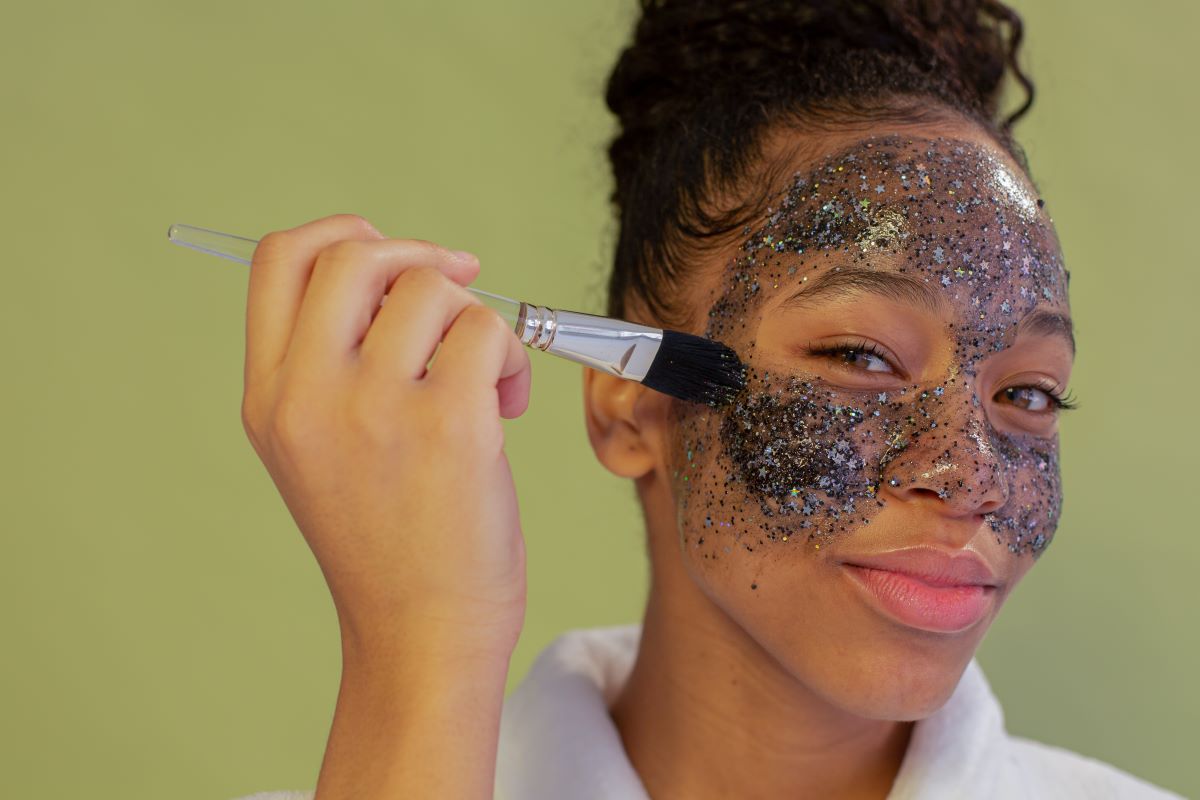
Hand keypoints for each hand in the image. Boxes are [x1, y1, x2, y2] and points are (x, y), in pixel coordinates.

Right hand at [239, 214, 530, 660]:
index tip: (394, 254)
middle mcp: (308, 397)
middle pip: (354, 254)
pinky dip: (510, 353)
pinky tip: (509, 402)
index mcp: (269, 399)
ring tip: (488, 378)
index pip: (278, 261)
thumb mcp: (322, 451)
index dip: (341, 234)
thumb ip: (336, 363)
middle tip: (459, 295)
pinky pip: (487, 329)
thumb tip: (409, 273)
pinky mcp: (448, 424)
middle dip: (418, 259)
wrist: (421, 634)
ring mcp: (374, 409)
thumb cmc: (390, 541)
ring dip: (476, 319)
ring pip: (432, 287)